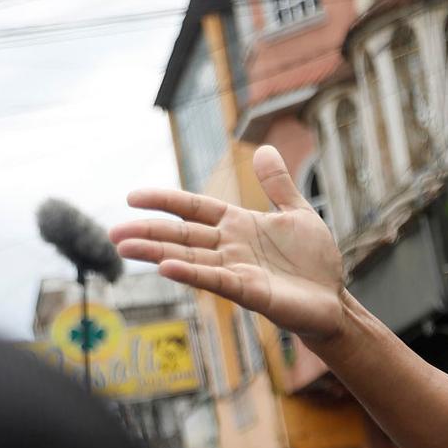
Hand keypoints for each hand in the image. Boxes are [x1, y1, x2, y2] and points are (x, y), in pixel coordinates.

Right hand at [109, 146, 348, 345]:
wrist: (335, 299)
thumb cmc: (315, 260)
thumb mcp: (298, 213)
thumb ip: (278, 184)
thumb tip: (263, 148)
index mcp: (239, 224)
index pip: (194, 208)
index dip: (165, 201)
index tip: (132, 197)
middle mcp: (231, 247)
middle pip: (182, 235)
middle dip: (148, 232)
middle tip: (113, 232)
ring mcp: (238, 270)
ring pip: (190, 257)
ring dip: (157, 253)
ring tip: (124, 248)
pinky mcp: (250, 292)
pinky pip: (216, 280)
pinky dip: (191, 272)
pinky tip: (165, 267)